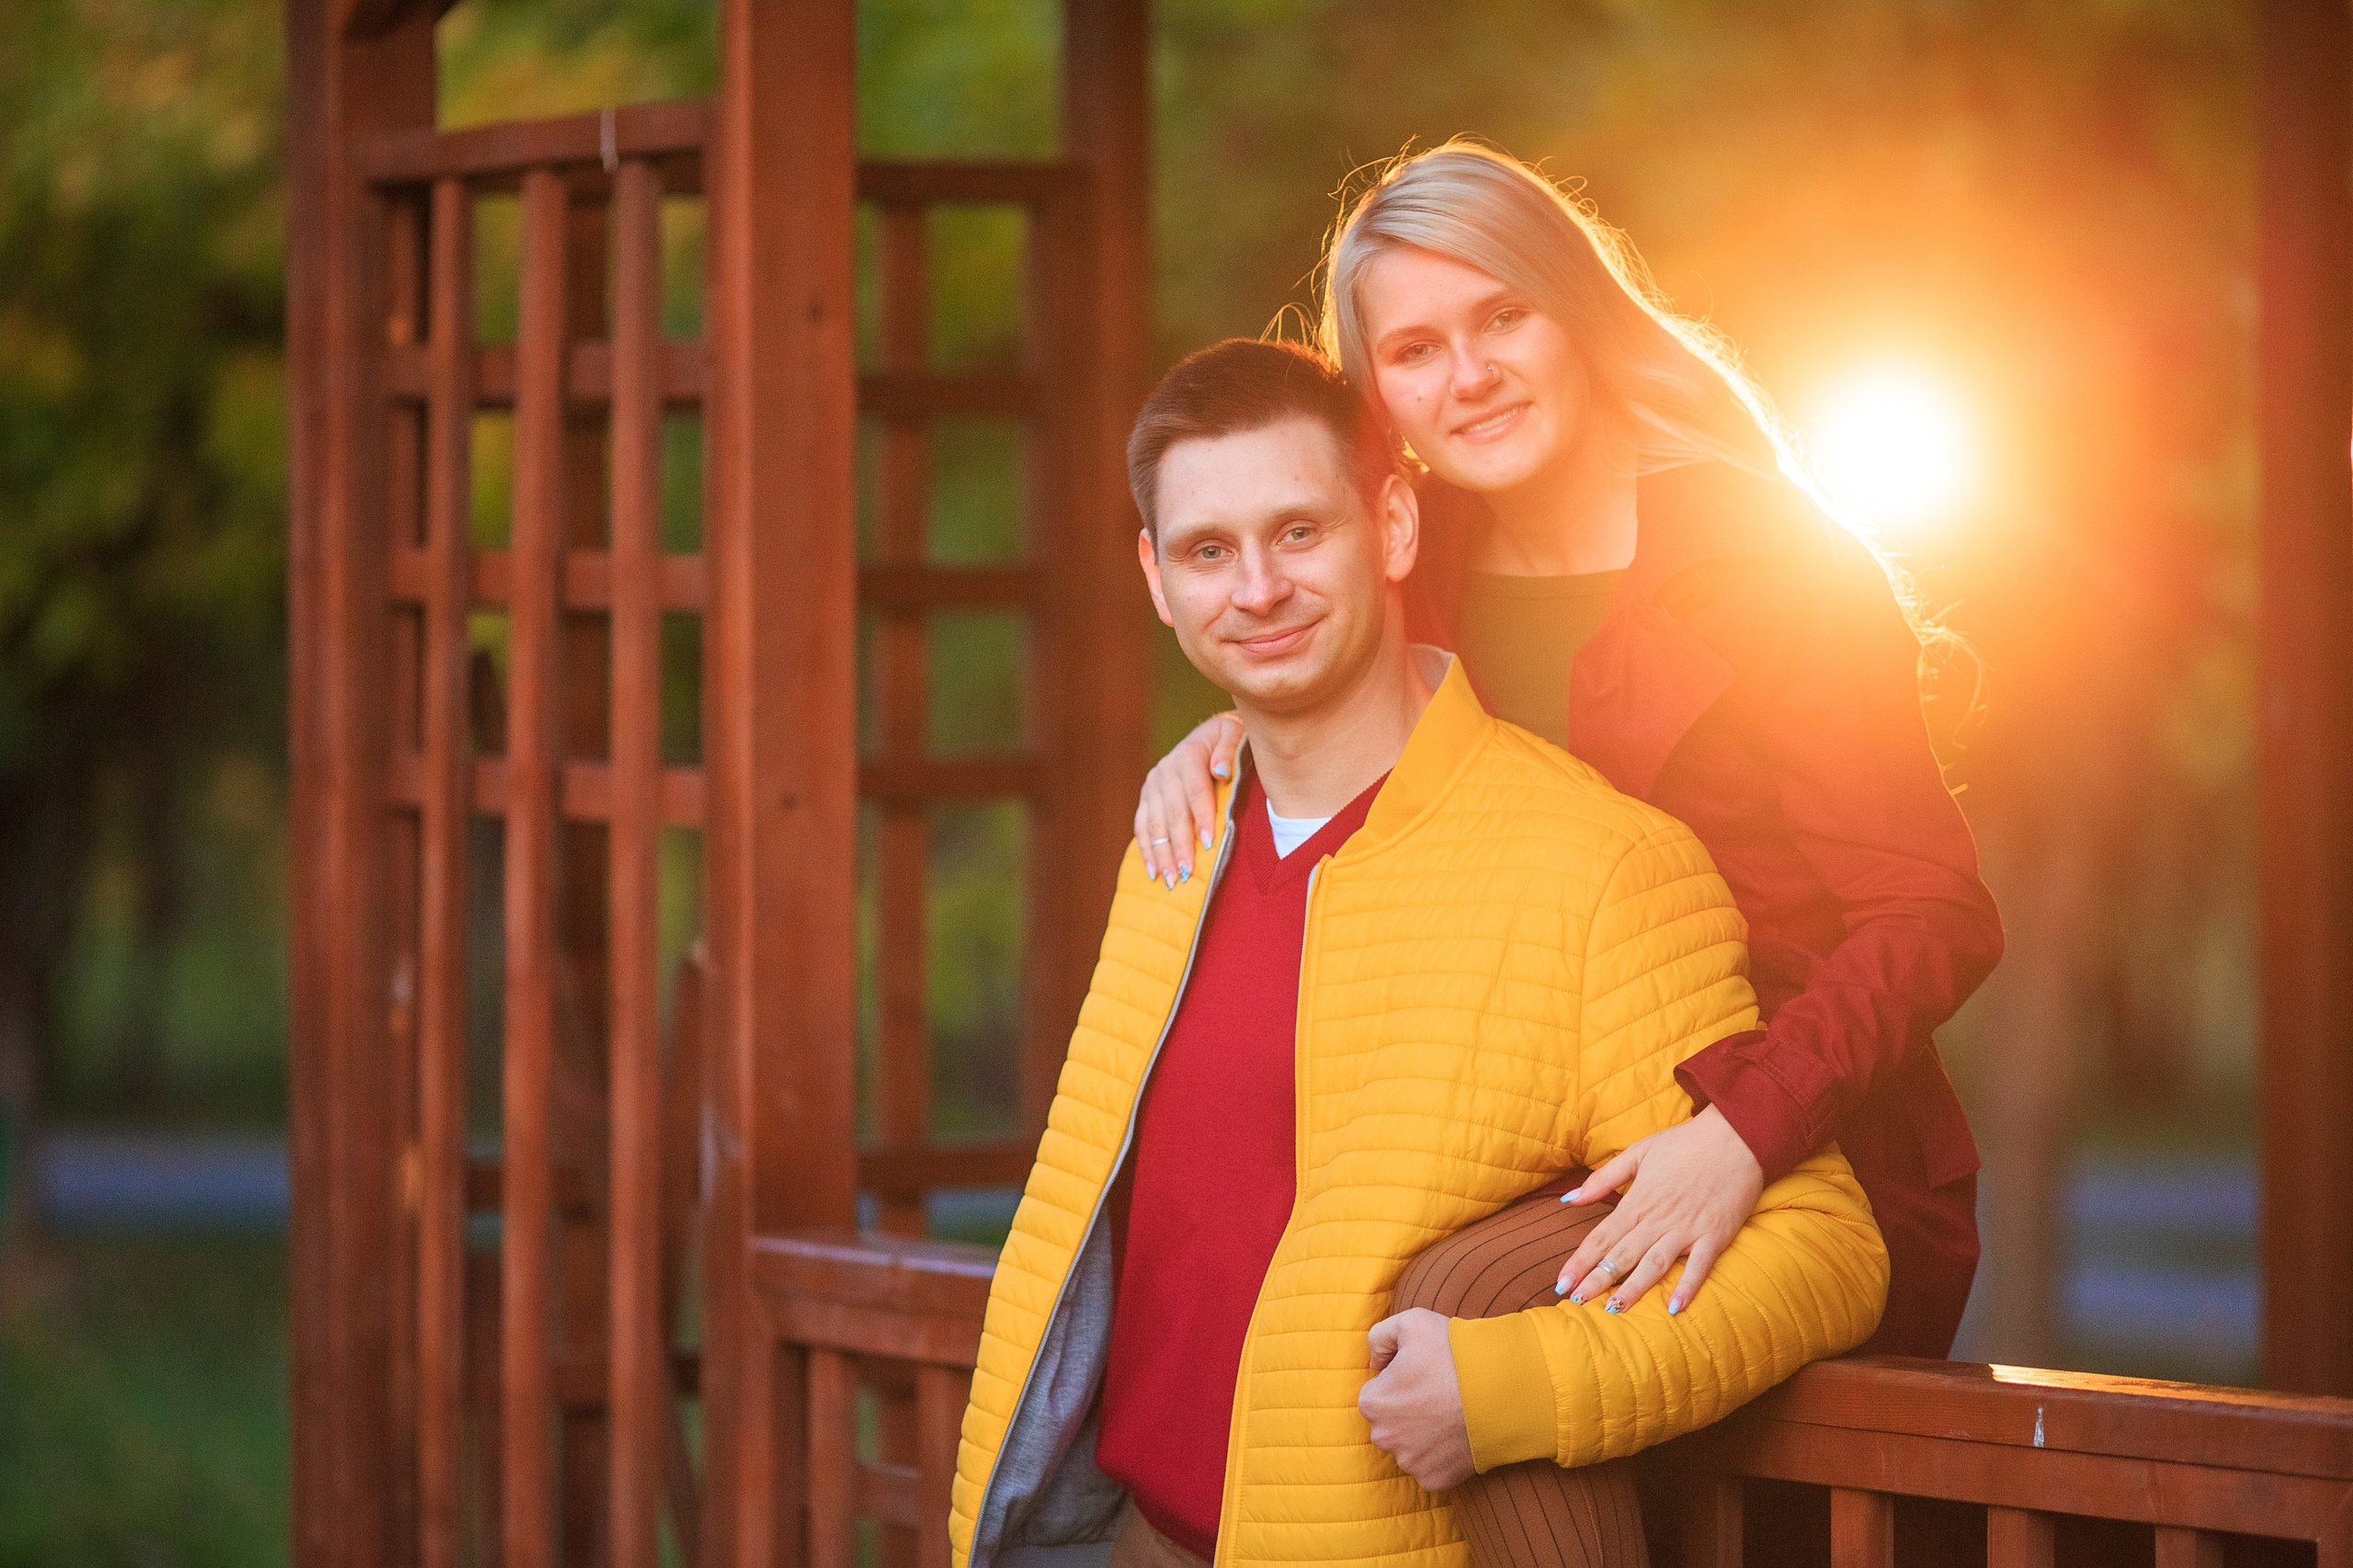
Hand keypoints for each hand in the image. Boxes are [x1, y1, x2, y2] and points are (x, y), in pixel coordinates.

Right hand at [1134, 712, 1242, 887]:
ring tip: (1170, 879)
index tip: (1210, 842)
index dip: (1202, 816)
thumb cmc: (1231, 740)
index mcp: (1188, 754)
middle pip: (1173, 812)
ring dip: (1161, 853)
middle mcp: (1165, 770)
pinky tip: (1153, 871)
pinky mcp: (1146, 797)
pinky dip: (1146, 849)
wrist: (1211, 735)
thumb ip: (1228, 749)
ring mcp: (1152, 784)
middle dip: (1180, 844)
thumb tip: (1220, 772)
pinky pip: (1142, 826)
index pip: (1195, 791)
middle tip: (1186, 872)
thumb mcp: (1235, 733)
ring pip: (1155, 824)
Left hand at [1359, 1307, 1475, 1490]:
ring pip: (1409, 1446)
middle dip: (1406, 1410)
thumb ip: (1379, 1337)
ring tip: (1450, 1413)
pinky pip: (1430, 1467)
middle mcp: (1384, 1437)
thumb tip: (1375, 1363)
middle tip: (1437, 1394)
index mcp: (1372, 1402)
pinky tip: (1457, 1435)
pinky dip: (1441, 1455)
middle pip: (1390, 1422)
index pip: (1377, 1391)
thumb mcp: (1410, 1322)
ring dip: (1422, 1434)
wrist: (1501, 1389)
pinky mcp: (1434, 1479)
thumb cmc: (1453, 1353)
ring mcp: (1410, 1462)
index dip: (1399, 1380)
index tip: (1423, 1374)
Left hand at [1556, 1106, 1763, 1314]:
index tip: (1561, 1283)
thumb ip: (1603, 1179)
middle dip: (1596, 1281)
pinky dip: (1687, 1287)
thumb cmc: (1685, 1143)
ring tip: (1613, 1310)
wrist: (1736, 1137)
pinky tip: (1674, 1308)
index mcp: (1637, 1201)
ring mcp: (1687, 1229)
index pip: (1600, 1238)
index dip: (1579, 1262)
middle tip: (1574, 1303)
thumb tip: (1569, 1198)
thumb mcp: (1638, 1153)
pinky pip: (1699, 1266)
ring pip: (1653, 1265)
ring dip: (1633, 1288)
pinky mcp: (1715, 1235)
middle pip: (1621, 1256)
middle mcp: (1657, 1220)